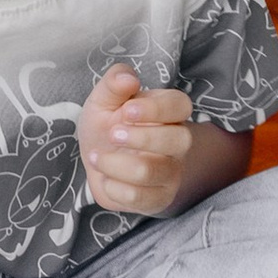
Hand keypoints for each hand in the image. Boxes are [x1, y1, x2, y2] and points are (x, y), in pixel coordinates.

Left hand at [78, 64, 194, 217]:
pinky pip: (140, 198)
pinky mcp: (158, 198)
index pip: (180, 105)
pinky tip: (106, 178)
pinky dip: (114, 188)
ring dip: (116, 164)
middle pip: (179, 140)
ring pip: (152, 172)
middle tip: (111, 135)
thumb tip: (128, 79)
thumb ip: (114, 83)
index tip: (126, 111)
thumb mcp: (103, 99)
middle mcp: (177, 142)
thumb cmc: (107, 124)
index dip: (156, 109)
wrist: (99, 160)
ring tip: (97, 157)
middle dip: (140, 138)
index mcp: (169, 112)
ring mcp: (171, 172)